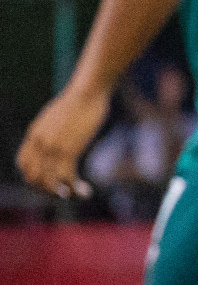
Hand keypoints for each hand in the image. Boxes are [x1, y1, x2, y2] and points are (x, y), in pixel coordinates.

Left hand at [15, 83, 108, 198]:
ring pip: (47, 181)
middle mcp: (39, 143)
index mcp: (34, 133)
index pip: (23, 163)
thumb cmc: (80, 101)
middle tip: (64, 191)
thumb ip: (54, 128)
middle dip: (46, 189)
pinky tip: (86, 191)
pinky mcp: (68, 150)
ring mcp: (52, 147)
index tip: (51, 180)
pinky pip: (66, 178)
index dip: (34, 176)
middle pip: (32, 176)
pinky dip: (75, 189)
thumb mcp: (58, 116)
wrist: (87, 92)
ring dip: (61, 193)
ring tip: (77, 193)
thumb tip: (61, 133)